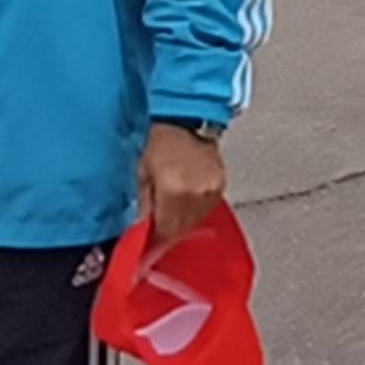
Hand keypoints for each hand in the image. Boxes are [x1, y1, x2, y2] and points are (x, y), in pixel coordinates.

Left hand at [139, 122, 226, 247]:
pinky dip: (196, 209)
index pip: (166, 230)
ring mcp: (211, 190)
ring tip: (173, 209)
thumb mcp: (143, 173)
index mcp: (173, 190)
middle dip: (169, 231)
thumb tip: (144, 228)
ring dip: (183, 221)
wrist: (187, 121)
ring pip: (195, 220)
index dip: (157, 239)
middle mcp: (195, 194)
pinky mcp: (221, 186)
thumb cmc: (162, 143)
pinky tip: (187, 200)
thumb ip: (145, 204)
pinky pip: (207, 208)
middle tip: (159, 227)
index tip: (150, 242)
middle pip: (182, 228)